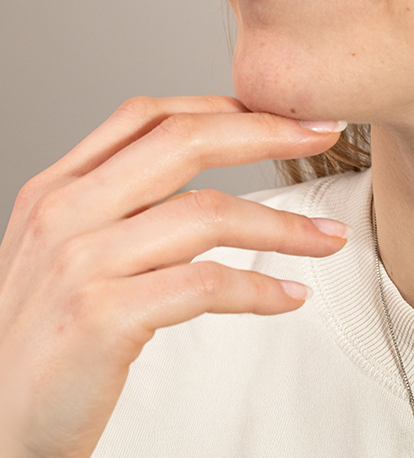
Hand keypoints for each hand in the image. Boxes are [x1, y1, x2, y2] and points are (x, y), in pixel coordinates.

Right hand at [0, 95, 348, 457]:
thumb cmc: (40, 350)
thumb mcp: (62, 262)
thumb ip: (115, 218)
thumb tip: (192, 195)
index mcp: (57, 190)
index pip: (147, 117)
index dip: (222, 106)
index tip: (281, 116)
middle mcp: (65, 213)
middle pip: (183, 142)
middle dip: (266, 133)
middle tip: (323, 136)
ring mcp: (82, 263)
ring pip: (207, 214)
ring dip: (283, 224)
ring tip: (329, 238)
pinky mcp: (104, 317)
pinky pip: (207, 285)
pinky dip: (260, 288)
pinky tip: (290, 296)